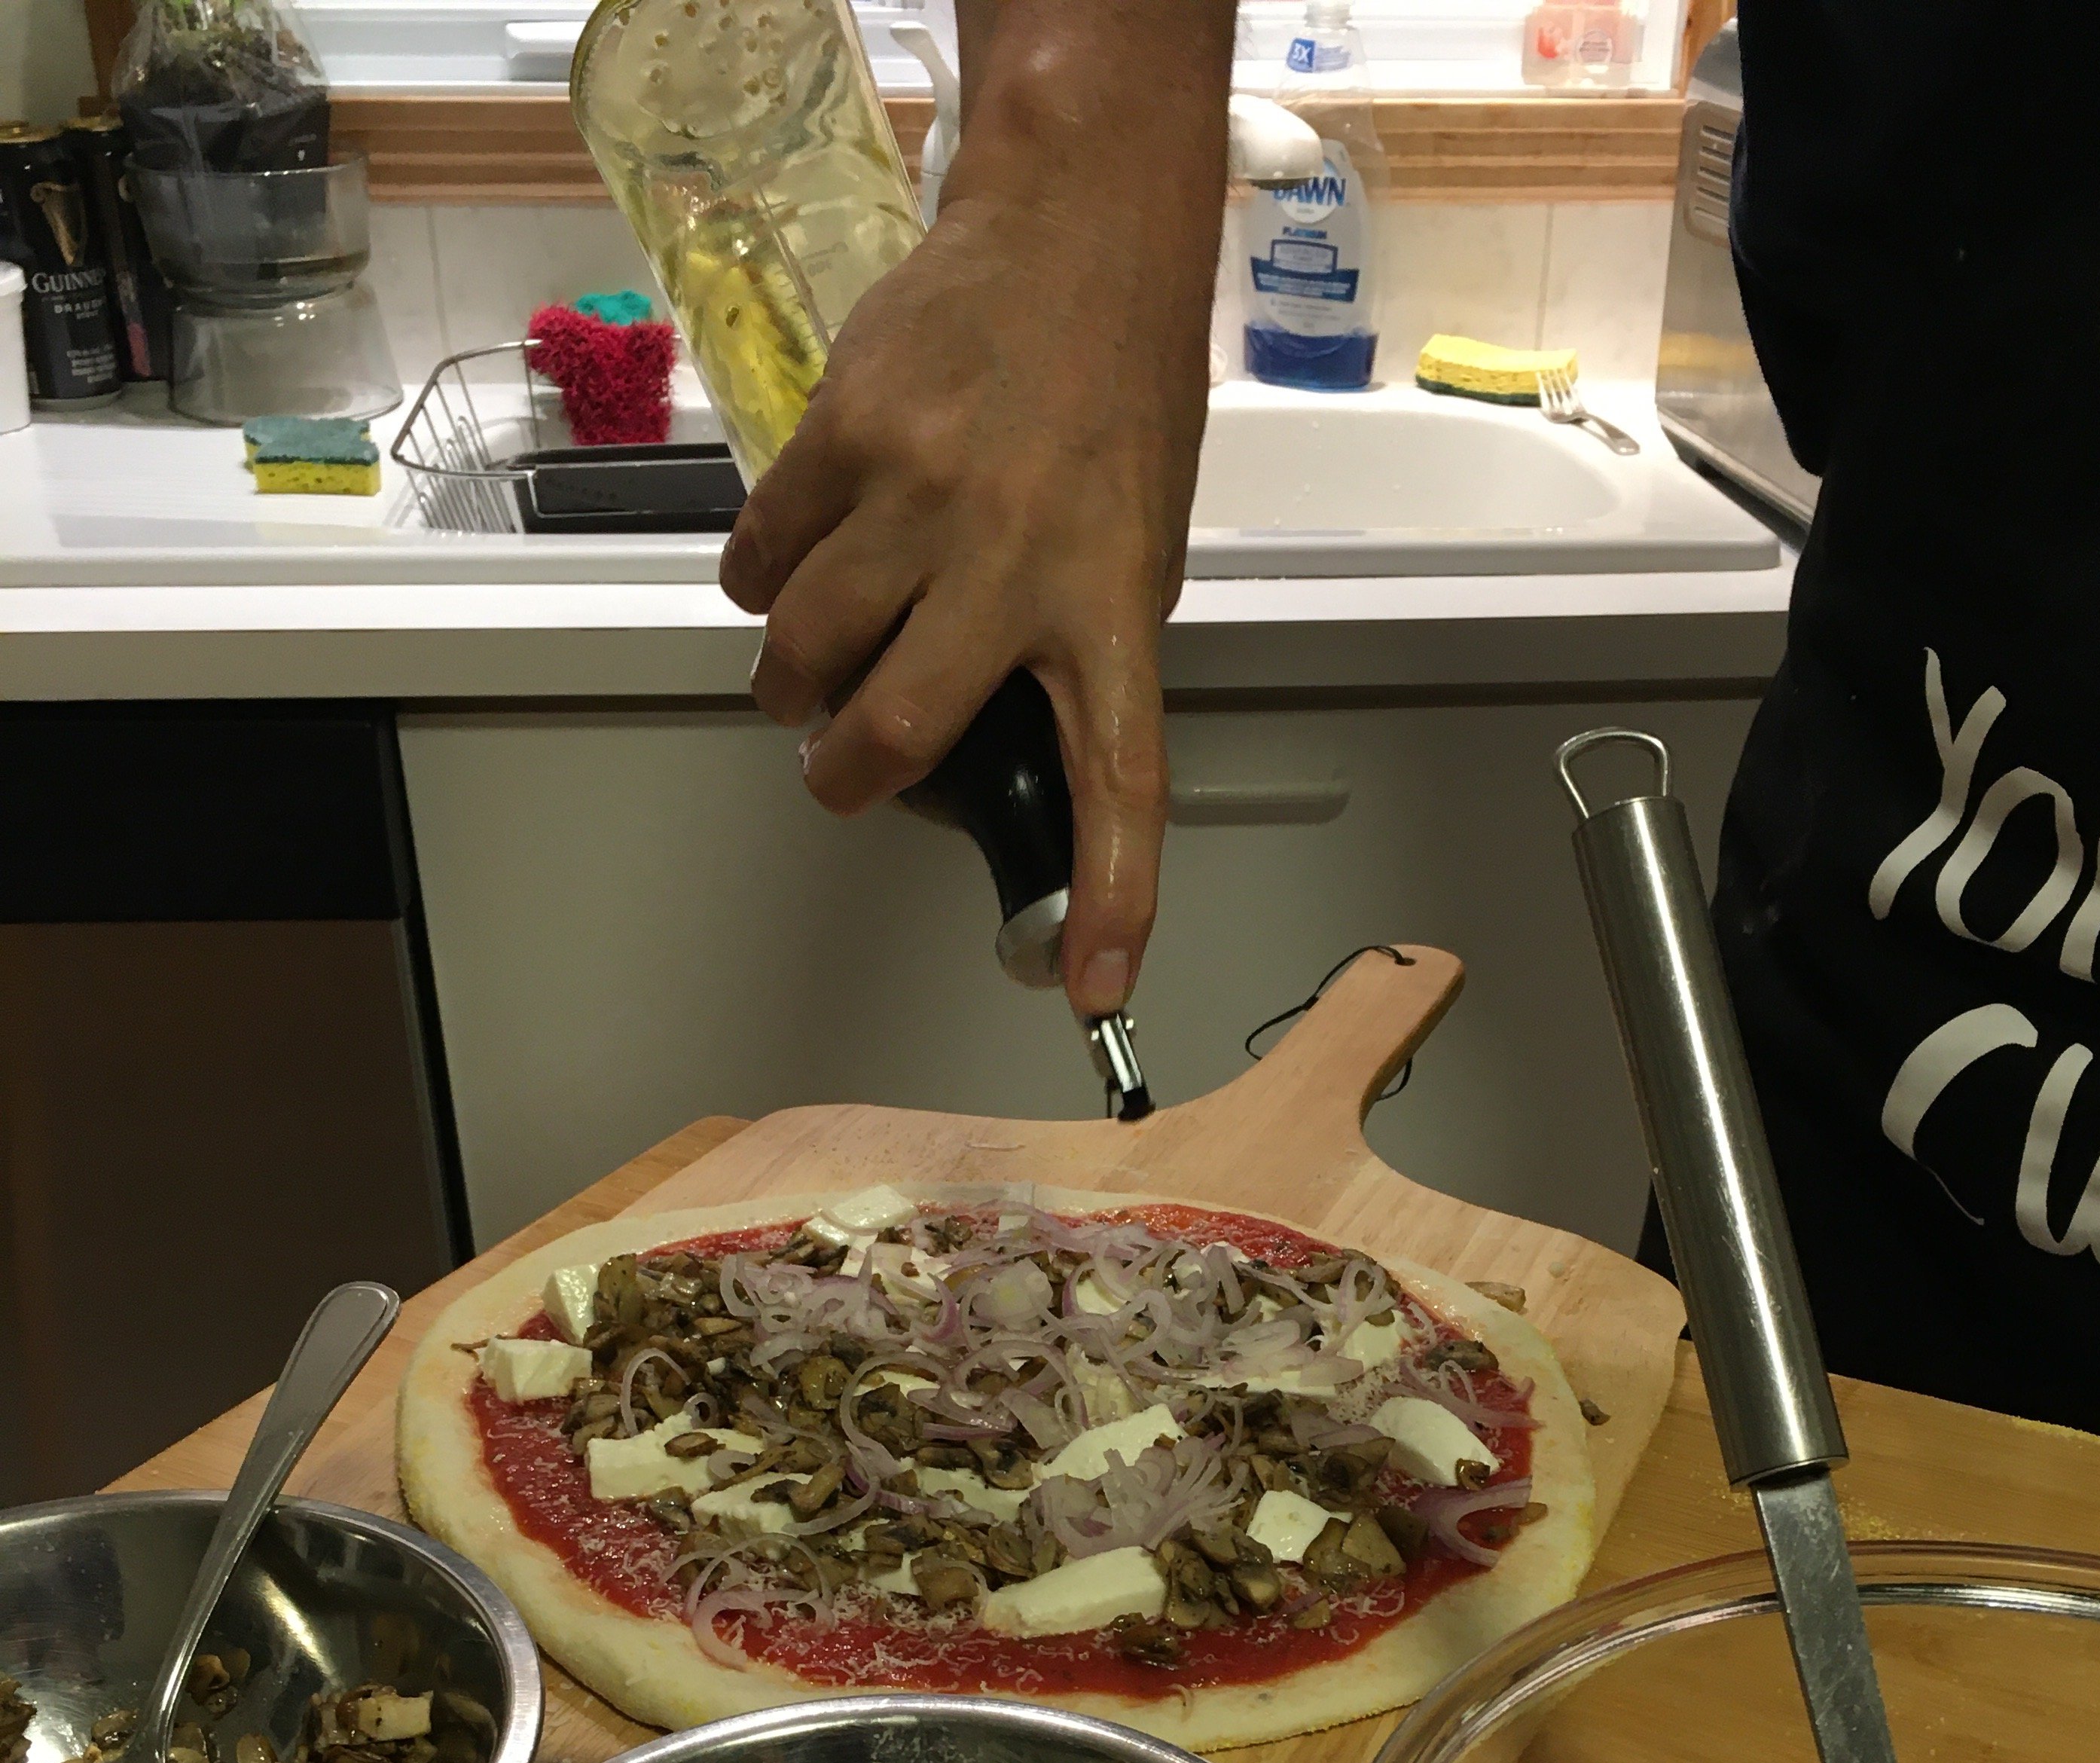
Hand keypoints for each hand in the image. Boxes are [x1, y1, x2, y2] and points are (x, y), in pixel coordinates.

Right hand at [719, 16, 1231, 1015]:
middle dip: (845, 776)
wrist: (1071, 233)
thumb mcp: (1132, 547)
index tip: (1095, 987)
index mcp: (1114, 605)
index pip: (1123, 778)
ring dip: (793, 682)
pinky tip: (794, 567)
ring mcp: (924, 493)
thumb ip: (1069, 653)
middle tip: (839, 768)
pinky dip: (762, 583)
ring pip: (807, 649)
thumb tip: (992, 755)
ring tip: (809, 664)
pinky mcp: (846, 433)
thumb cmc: (1111, 401)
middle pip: (896, 729)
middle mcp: (1018, 558)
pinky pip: (765, 554)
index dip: (1113, 895)